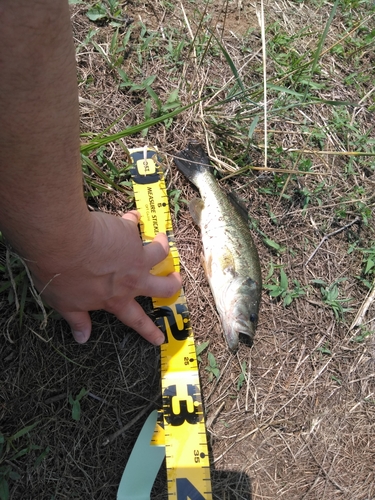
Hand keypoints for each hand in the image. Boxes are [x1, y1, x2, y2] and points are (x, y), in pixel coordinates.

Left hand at [29, 210, 180, 344]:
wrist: (65, 242)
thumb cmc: (61, 275)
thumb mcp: (65, 304)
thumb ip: (78, 320)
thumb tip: (82, 337)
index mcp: (116, 299)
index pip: (136, 319)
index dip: (149, 331)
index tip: (160, 339)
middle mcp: (131, 279)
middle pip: (163, 286)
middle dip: (173, 284)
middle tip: (176, 280)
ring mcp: (134, 255)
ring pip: (160, 252)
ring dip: (162, 245)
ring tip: (161, 239)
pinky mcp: (130, 232)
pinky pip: (134, 223)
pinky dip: (133, 219)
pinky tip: (130, 215)